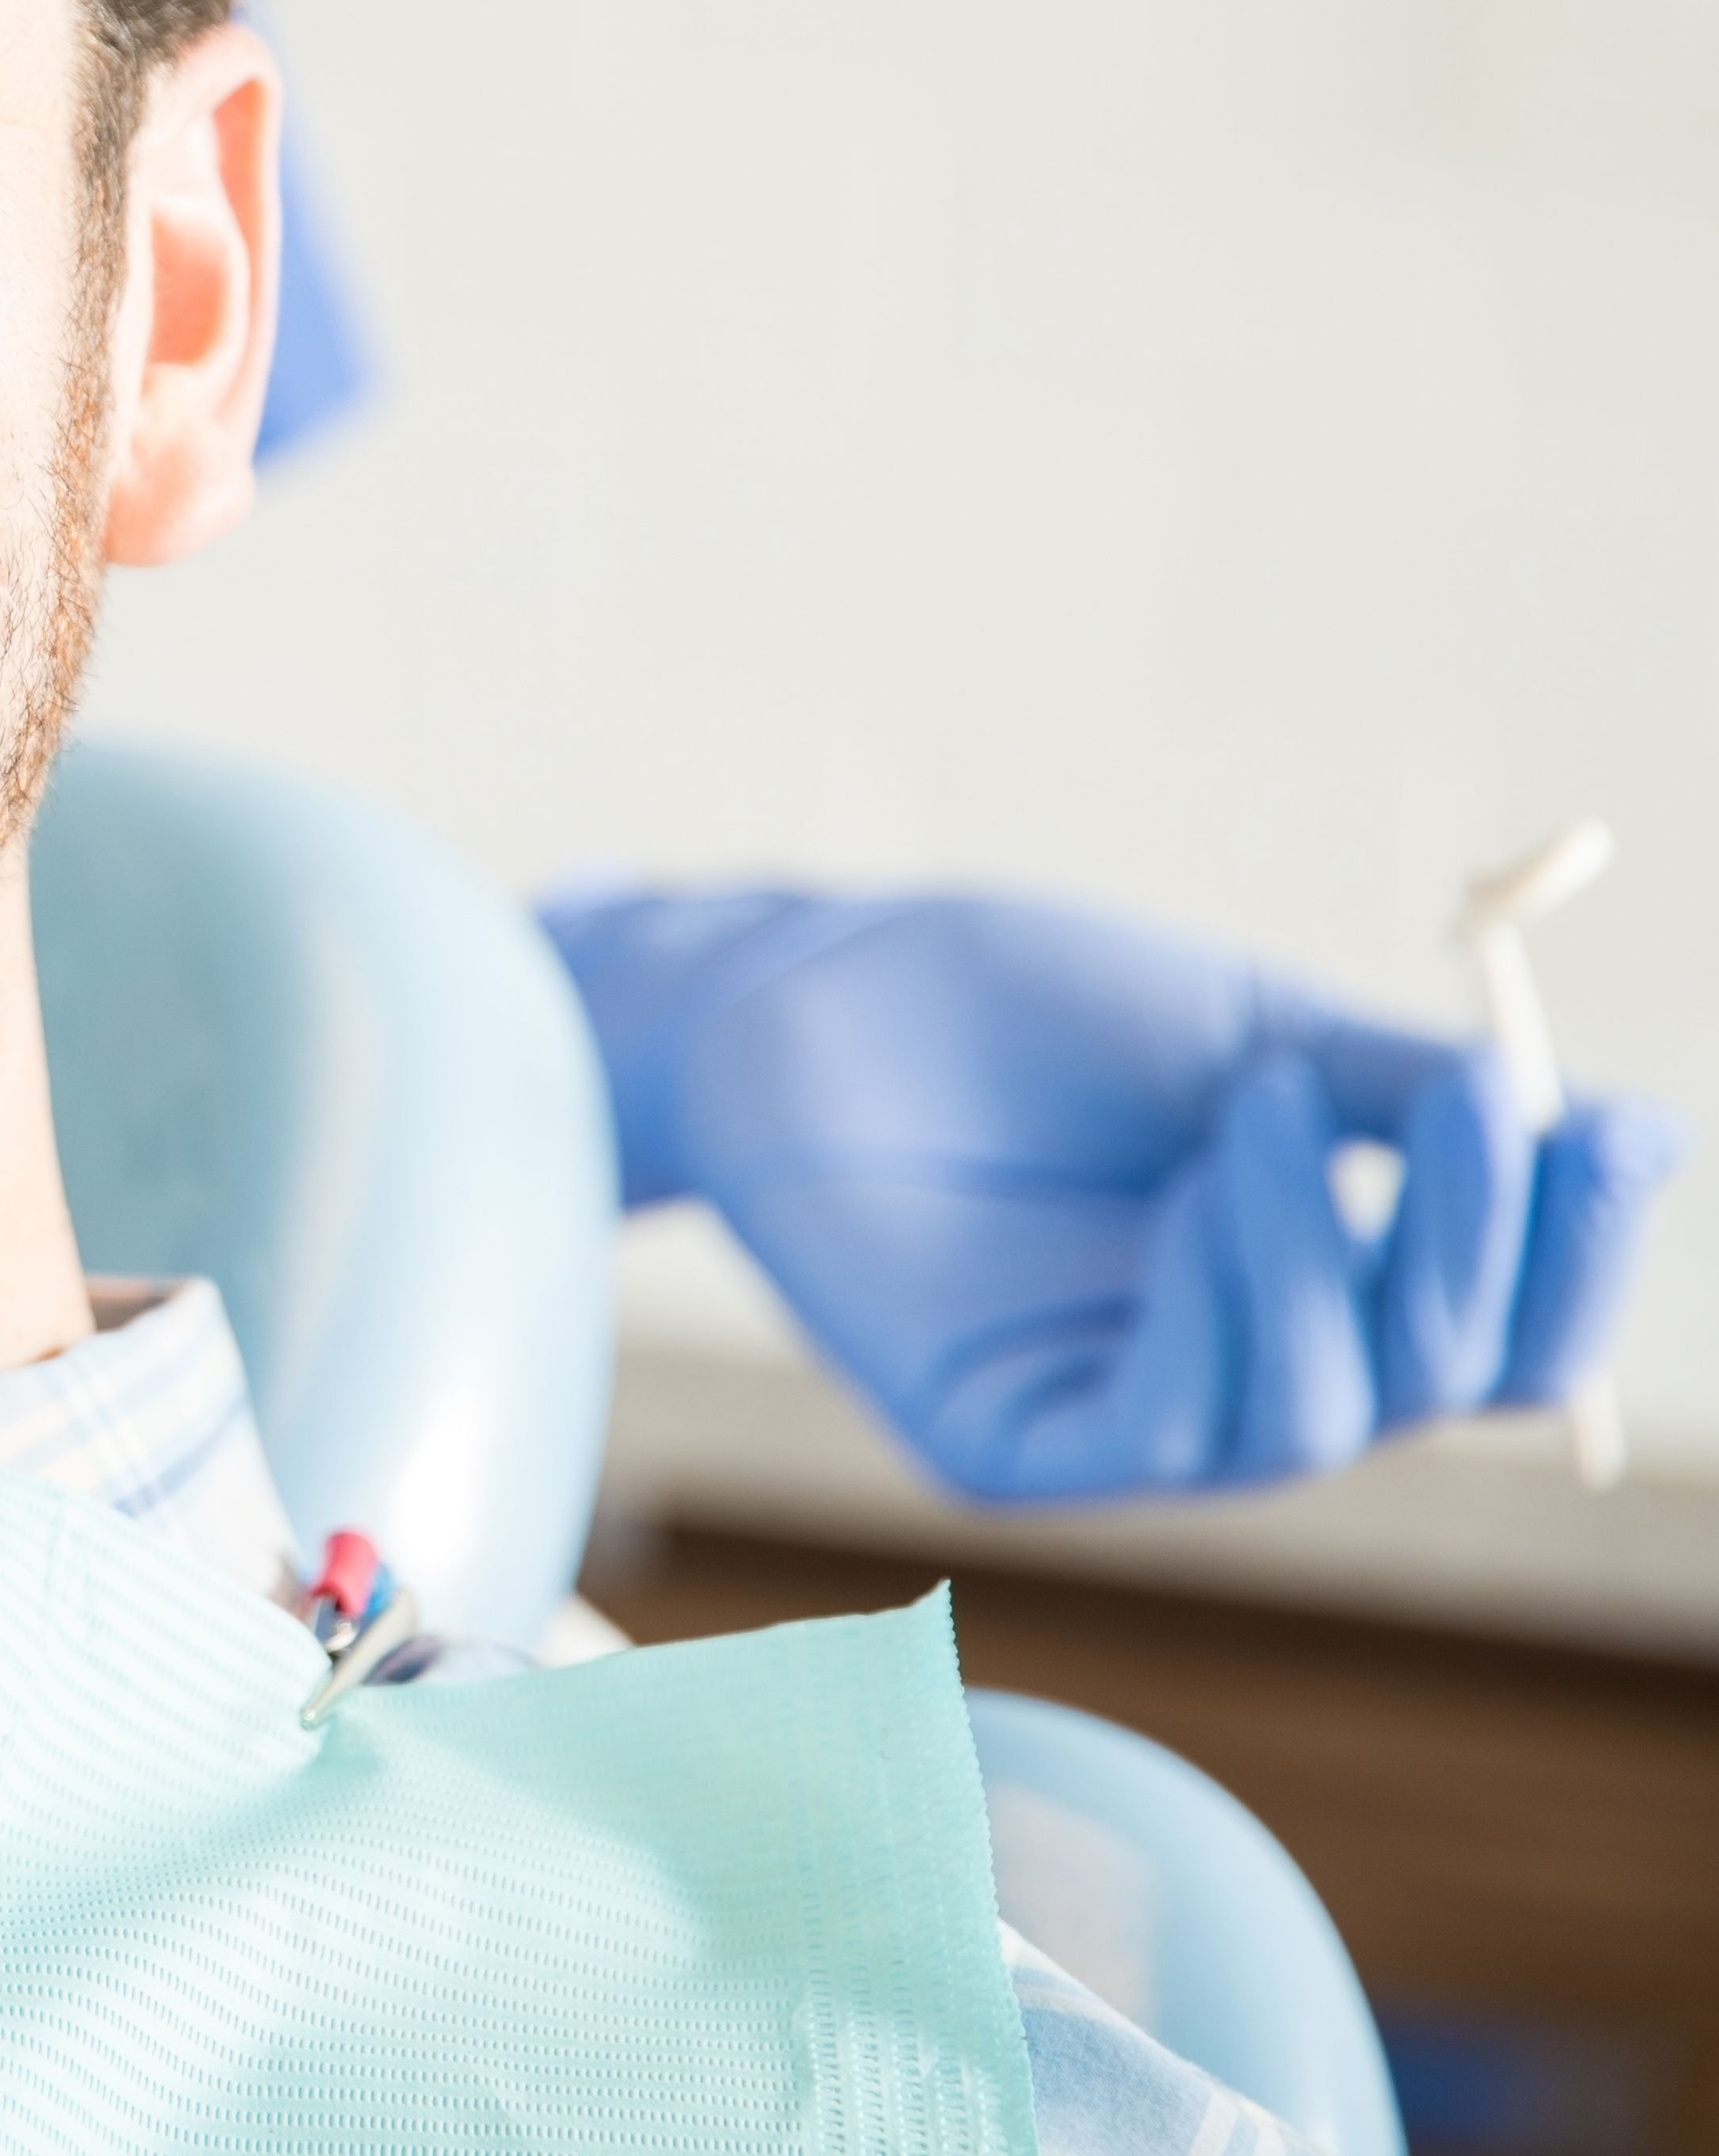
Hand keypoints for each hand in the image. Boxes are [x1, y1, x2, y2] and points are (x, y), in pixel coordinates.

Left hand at [552, 884, 1686, 1502]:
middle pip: (1433, 1384)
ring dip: (1329, 1258)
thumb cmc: (1009, 1006)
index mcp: (1310, 1289)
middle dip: (1481, 1248)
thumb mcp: (1249, 1034)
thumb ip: (1414, 1100)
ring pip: (1315, 1414)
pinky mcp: (1005, 1447)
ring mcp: (1118, 1423)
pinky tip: (1197, 1193)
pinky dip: (1218, 1312)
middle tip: (1473, 1095)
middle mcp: (1232, 1373)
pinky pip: (1168, 1430)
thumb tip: (1628, 1134)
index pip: (1498, 1336)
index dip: (1575, 1257)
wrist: (805, 987)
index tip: (1618, 1129)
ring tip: (1266, 1111)